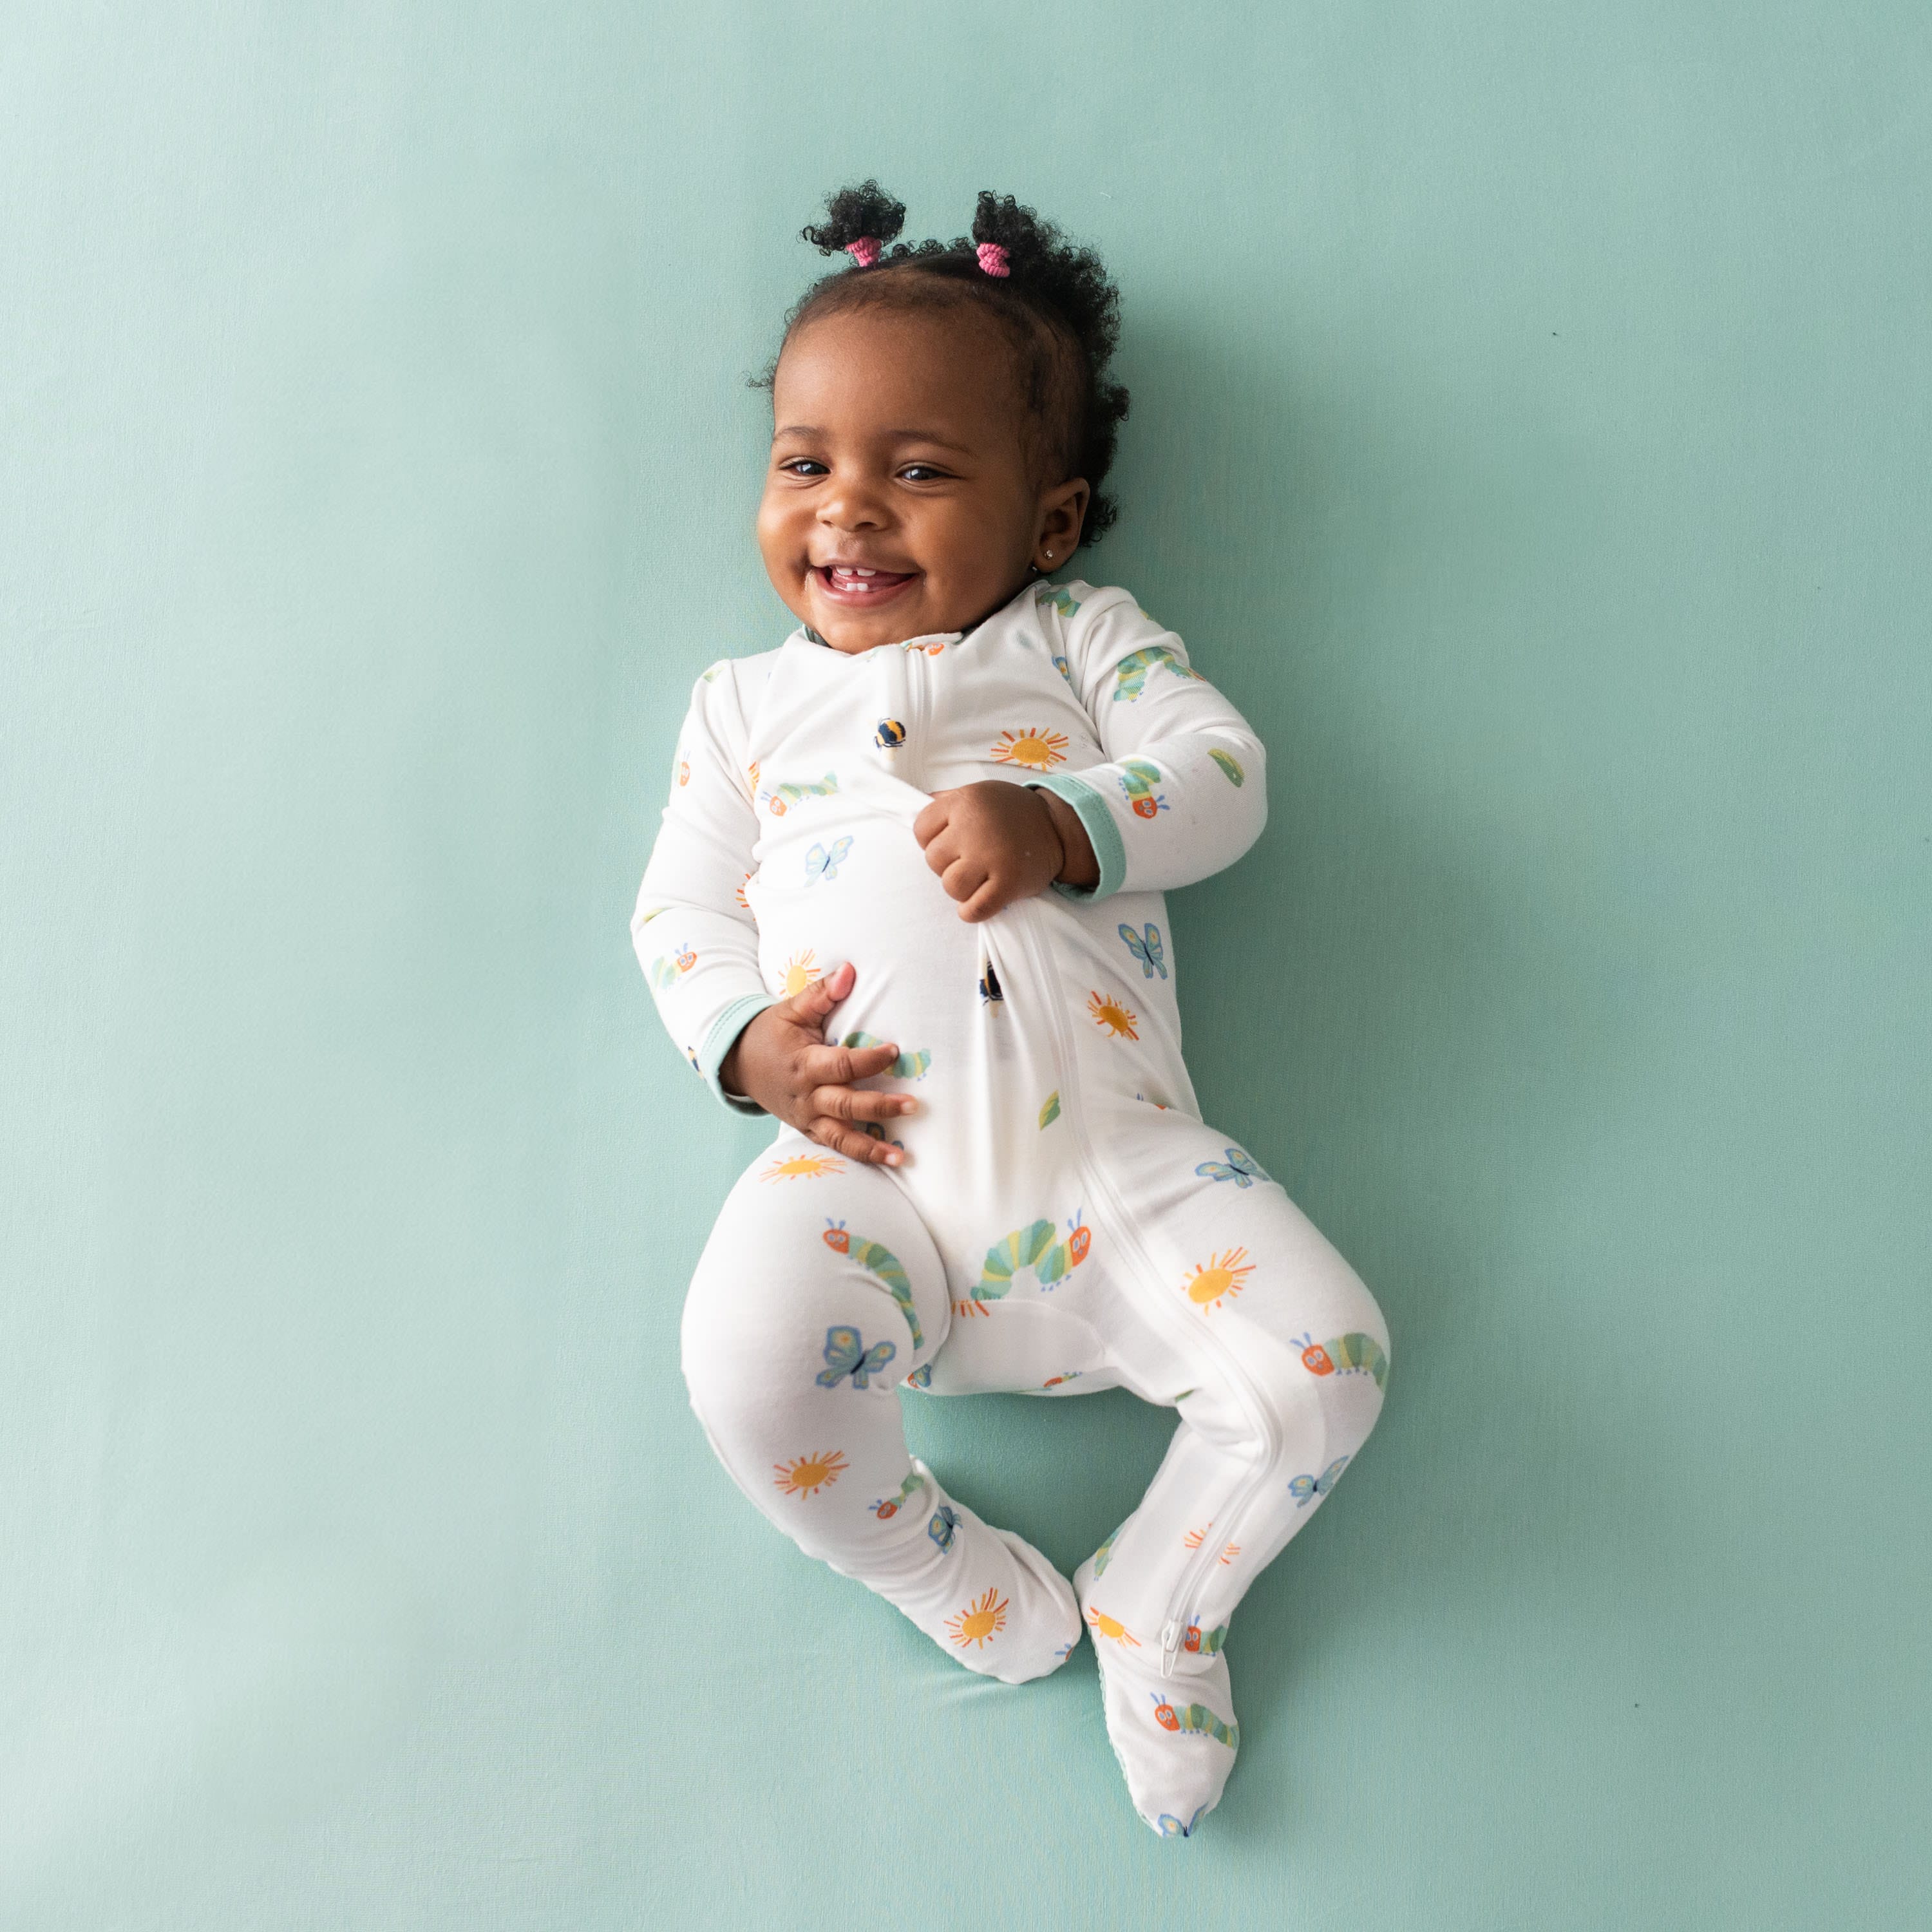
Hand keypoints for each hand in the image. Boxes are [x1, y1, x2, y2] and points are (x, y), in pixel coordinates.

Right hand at [718, 960, 917, 1163]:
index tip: (895, 1051)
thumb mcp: (792, 1009)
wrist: (738, 1063)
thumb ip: (821, 993)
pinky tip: (886, 1161)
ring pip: (840, 1137)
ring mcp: (806, 1117)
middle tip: (913, 1104)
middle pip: (846, 1105)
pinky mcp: (807, 1129)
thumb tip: (849, 971)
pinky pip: (834, 1146)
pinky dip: (858, 1155)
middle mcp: (806, 1096)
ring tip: (901, 1157)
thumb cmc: (771, 1033)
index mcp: (804, 1064)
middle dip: (879, 1106)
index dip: (869, 1060)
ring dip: (871, 1148)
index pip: (841, 1065)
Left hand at [913, 781, 1097, 920]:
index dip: (932, 841)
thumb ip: (948, 802)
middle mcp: (975, 827)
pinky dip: (972, 912)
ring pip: (951, 886)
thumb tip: (914, 806)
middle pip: (933, 860)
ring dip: (961, 889)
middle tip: (971, 861)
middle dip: (948, 864)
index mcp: (965, 802)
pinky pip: (975, 909)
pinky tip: (980, 903)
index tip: (952, 844)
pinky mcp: (1009, 882)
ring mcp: (992, 856)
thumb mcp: (979, 793)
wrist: (1057, 827)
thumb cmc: (1012, 812)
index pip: (921, 830)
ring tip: (978, 880)